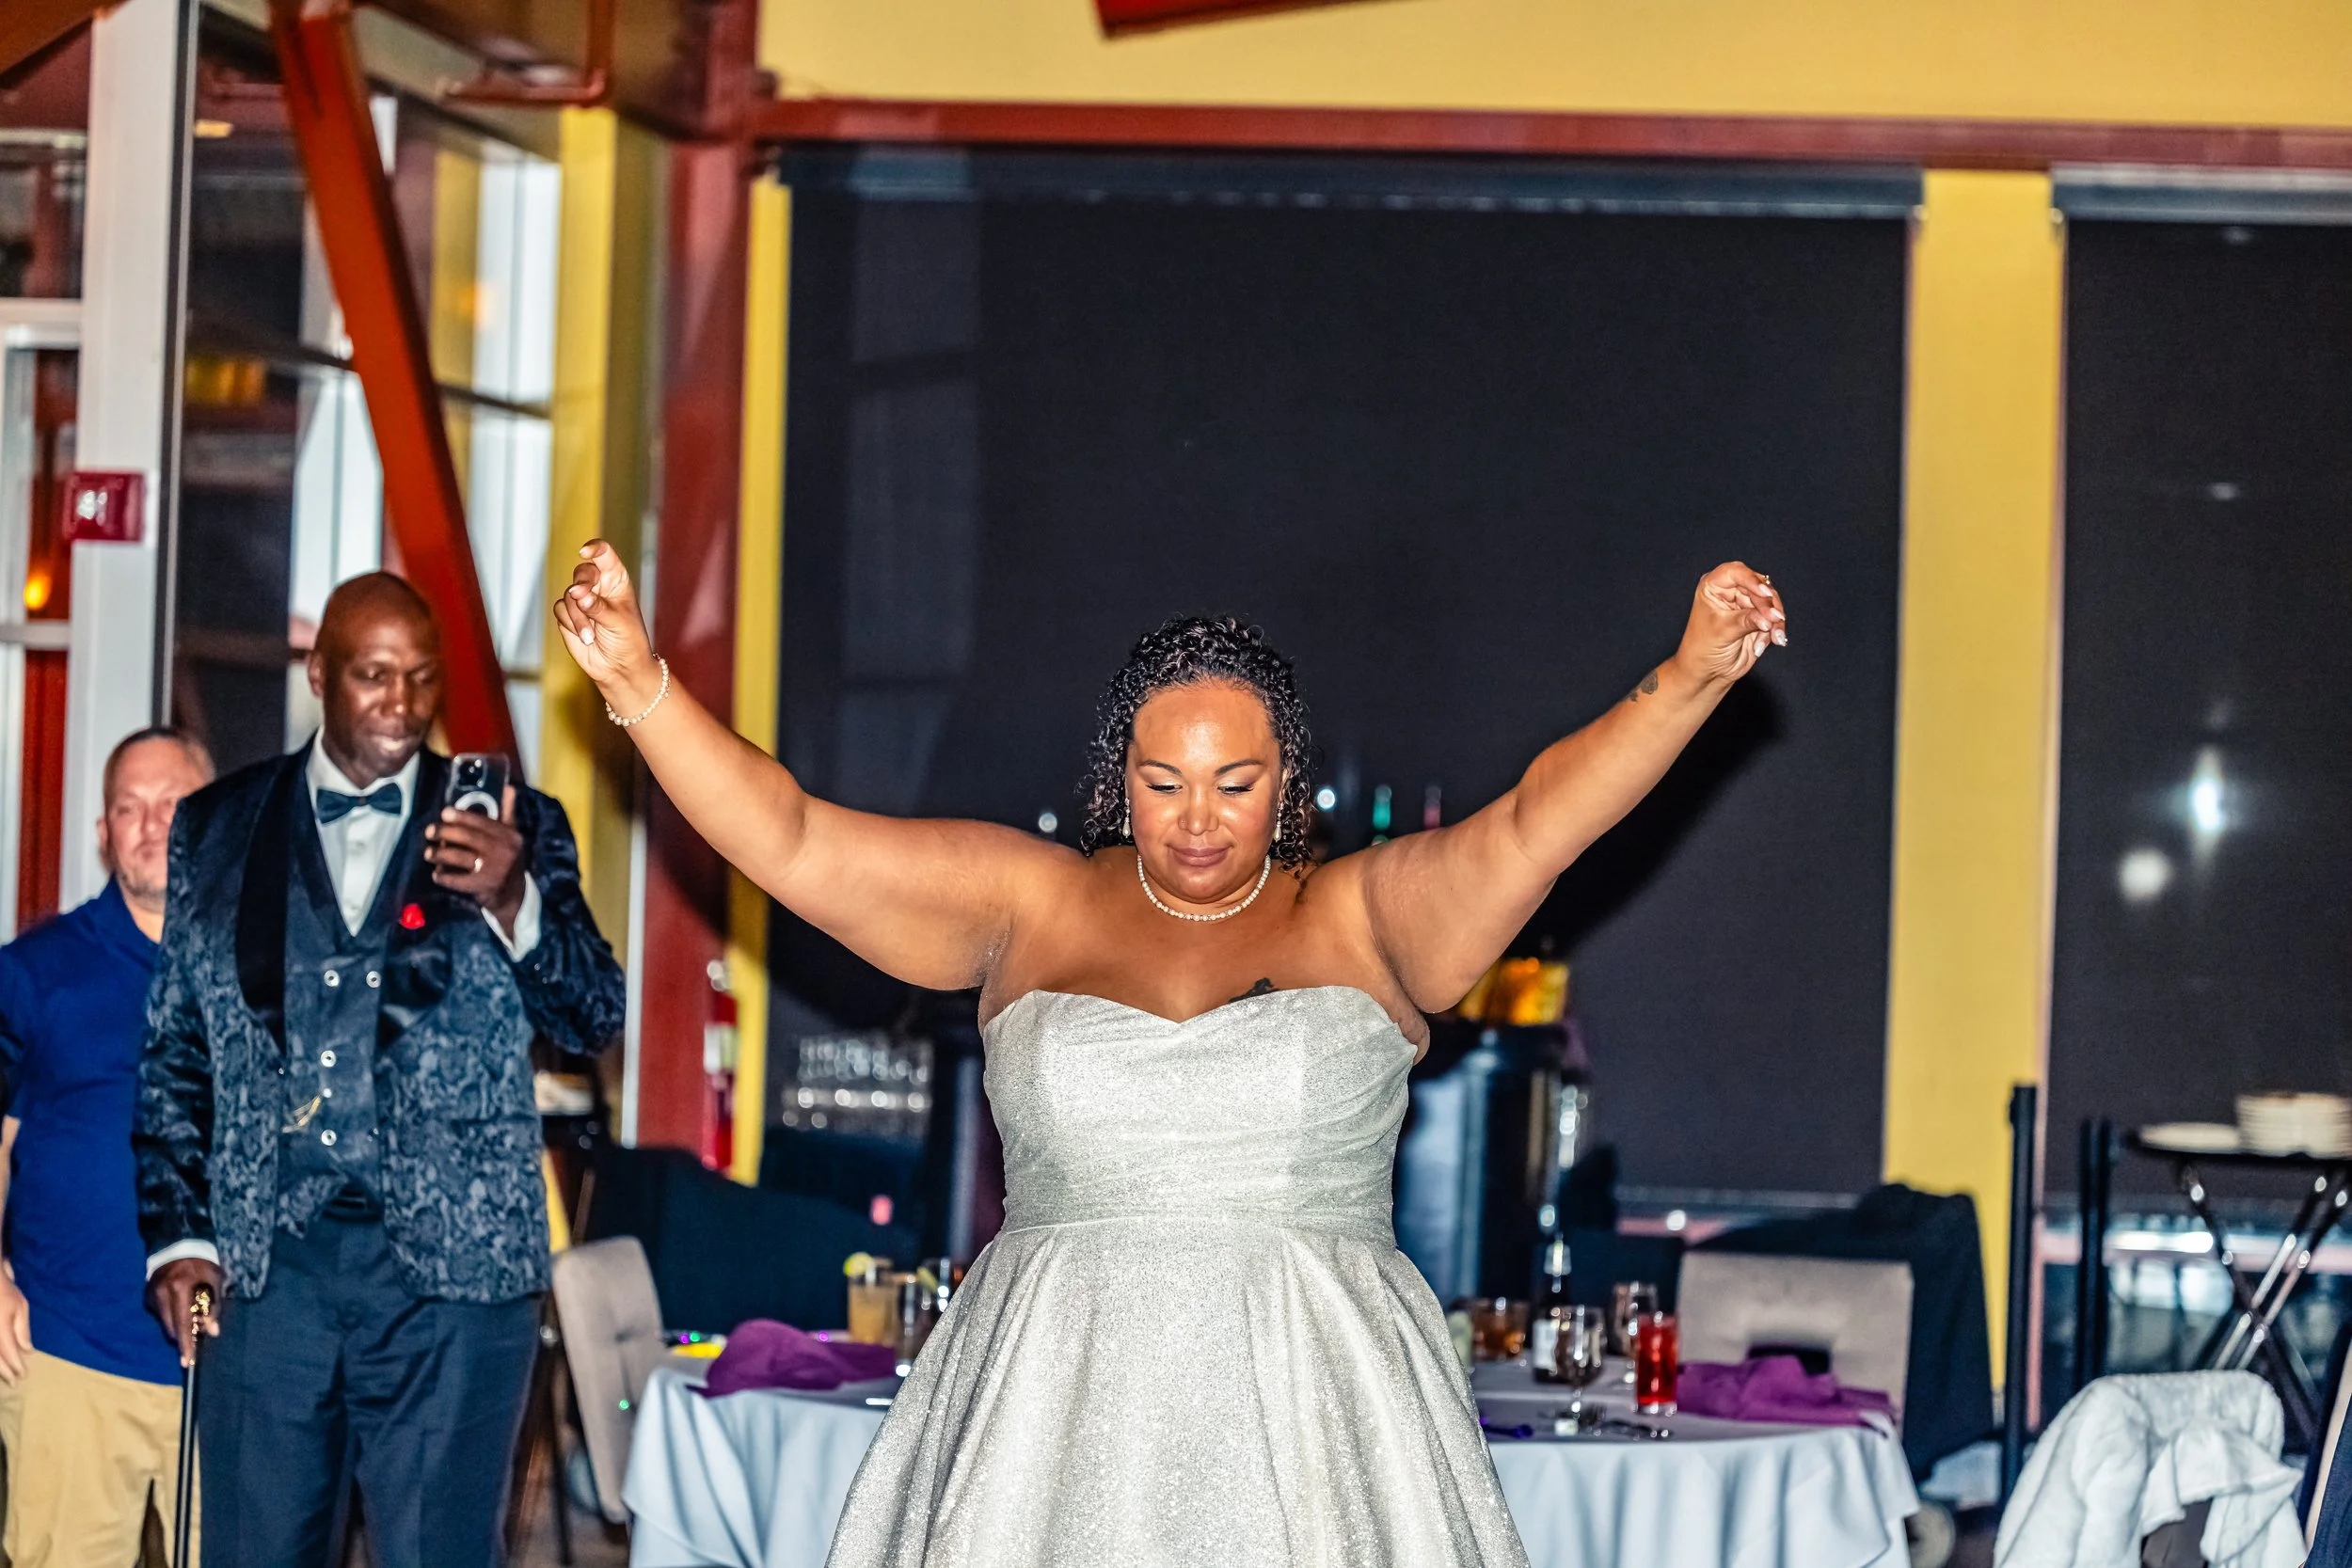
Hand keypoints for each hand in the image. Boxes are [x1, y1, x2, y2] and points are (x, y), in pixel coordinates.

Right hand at [0, 1263, 28, 1383]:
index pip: (8, 1351)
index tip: (23, 1375)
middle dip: (5, 1372)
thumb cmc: (6, 1293)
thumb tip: (27, 1352)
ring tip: (5, 1378)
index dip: (15, 1365)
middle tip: (14, 1382)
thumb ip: (22, 1331)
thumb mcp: (20, 1307)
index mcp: (0, 1325)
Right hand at [146, 1257, 224, 1367]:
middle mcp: (162, 1292)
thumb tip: (212, 1331)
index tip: (188, 1361)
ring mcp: (152, 1294)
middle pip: (171, 1327)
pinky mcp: (147, 1295)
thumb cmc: (203, 1264)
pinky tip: (181, 1311)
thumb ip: (213, 1306)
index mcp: (181, 1287)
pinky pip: (160, 1313)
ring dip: (177, 1329)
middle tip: (191, 1351)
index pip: (183, 1322)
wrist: (180, 1245)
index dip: (186, 1343)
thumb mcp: (214, 1281)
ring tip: (190, 1328)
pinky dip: (171, 1317)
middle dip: (182, 1340)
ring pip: (164, 1323)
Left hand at [425, 783, 527, 930]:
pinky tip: (436, 874)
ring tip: (428, 853)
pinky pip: (456, 879)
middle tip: (429, 832)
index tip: (444, 813)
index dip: (461, 816)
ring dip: (439, 854)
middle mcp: (504, 851)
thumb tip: (510, 787)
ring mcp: (494, 870)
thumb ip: (508, 813)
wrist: (514, 895)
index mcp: (510, 836)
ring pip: (458, 857)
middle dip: (444, 833)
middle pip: (467, 837)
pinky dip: (444, 876)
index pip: (482, 822)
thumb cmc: (508, 860)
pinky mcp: (483, 886)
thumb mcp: (512, 836)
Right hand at [553, 540, 661, 718]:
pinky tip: (584, 637)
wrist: (618, 668)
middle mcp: (598, 586)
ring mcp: (581, 600)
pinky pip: (560, 609)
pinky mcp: (568, 615)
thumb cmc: (629, 642)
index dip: (595, 549)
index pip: (604, 555)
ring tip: (591, 635)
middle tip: (582, 597)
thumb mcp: (618, 622)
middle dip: (581, 585)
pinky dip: (570, 623)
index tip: (585, 552)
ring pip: (568, 594)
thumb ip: (598, 607)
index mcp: (616, 580)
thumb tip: (578, 595)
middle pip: (582, 572)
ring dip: (577, 615)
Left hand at [1673, 562, 1786, 685]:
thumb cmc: (1703, 649)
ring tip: (1774, 638)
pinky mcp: (1758, 619)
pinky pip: (1774, 619)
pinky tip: (1766, 645)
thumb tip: (1770, 617)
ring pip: (1771, 603)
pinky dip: (1775, 631)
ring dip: (1775, 620)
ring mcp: (1745, 604)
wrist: (1707, 673)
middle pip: (1759, 587)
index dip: (1752, 580)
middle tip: (1774, 621)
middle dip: (1768, 605)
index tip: (1765, 594)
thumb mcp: (1723, 631)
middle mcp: (1730, 591)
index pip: (1735, 572)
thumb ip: (1747, 620)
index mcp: (1713, 587)